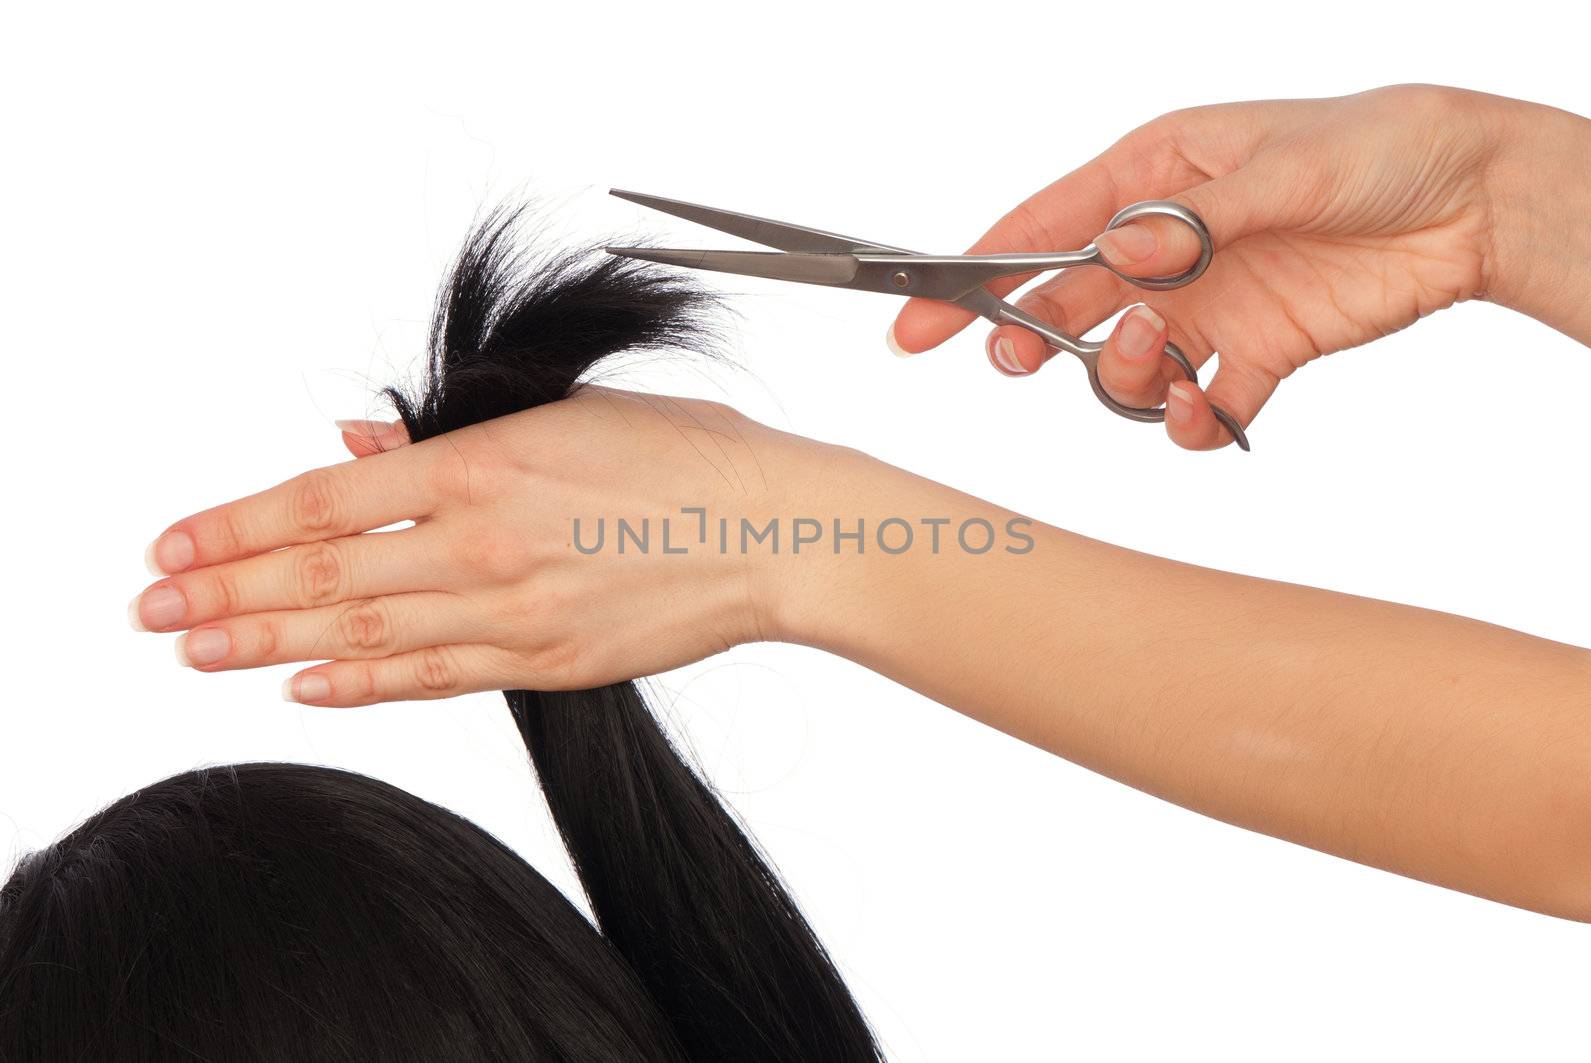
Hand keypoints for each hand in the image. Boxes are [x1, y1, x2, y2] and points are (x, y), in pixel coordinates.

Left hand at [129, 389, 822, 705]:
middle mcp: (483, 541)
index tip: (175, 542)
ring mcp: (515, 610)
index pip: (325, 500)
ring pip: (364, 635)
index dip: (236, 525)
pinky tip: (304, 689)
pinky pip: (436, 678)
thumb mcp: (564, 411)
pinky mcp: (550, 662)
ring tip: (198, 651)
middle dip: (224, 592)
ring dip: (269, 644)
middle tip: (152, 610)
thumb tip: (357, 441)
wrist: (778, 532)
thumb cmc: (687, 457)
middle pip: (324, 575)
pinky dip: (363, 686)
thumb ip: (448, 434)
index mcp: (482, 462)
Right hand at [890, 85, 1531, 449]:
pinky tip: (1213, 414)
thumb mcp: (1282, 169)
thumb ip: (1194, 223)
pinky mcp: (1257, 353)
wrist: (1474, 197)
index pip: (1043, 229)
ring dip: (1124, 377)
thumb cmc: (1377, 147)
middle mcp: (1169, 248)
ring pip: (1124, 364)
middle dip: (1033, 338)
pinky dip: (1198, 425)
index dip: (975, 275)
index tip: (917, 321)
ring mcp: (1208, 305)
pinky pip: (1204, 408)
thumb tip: (1119, 257)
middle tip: (1019, 359)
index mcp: (1155, 179)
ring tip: (1165, 363)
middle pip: (1067, 305)